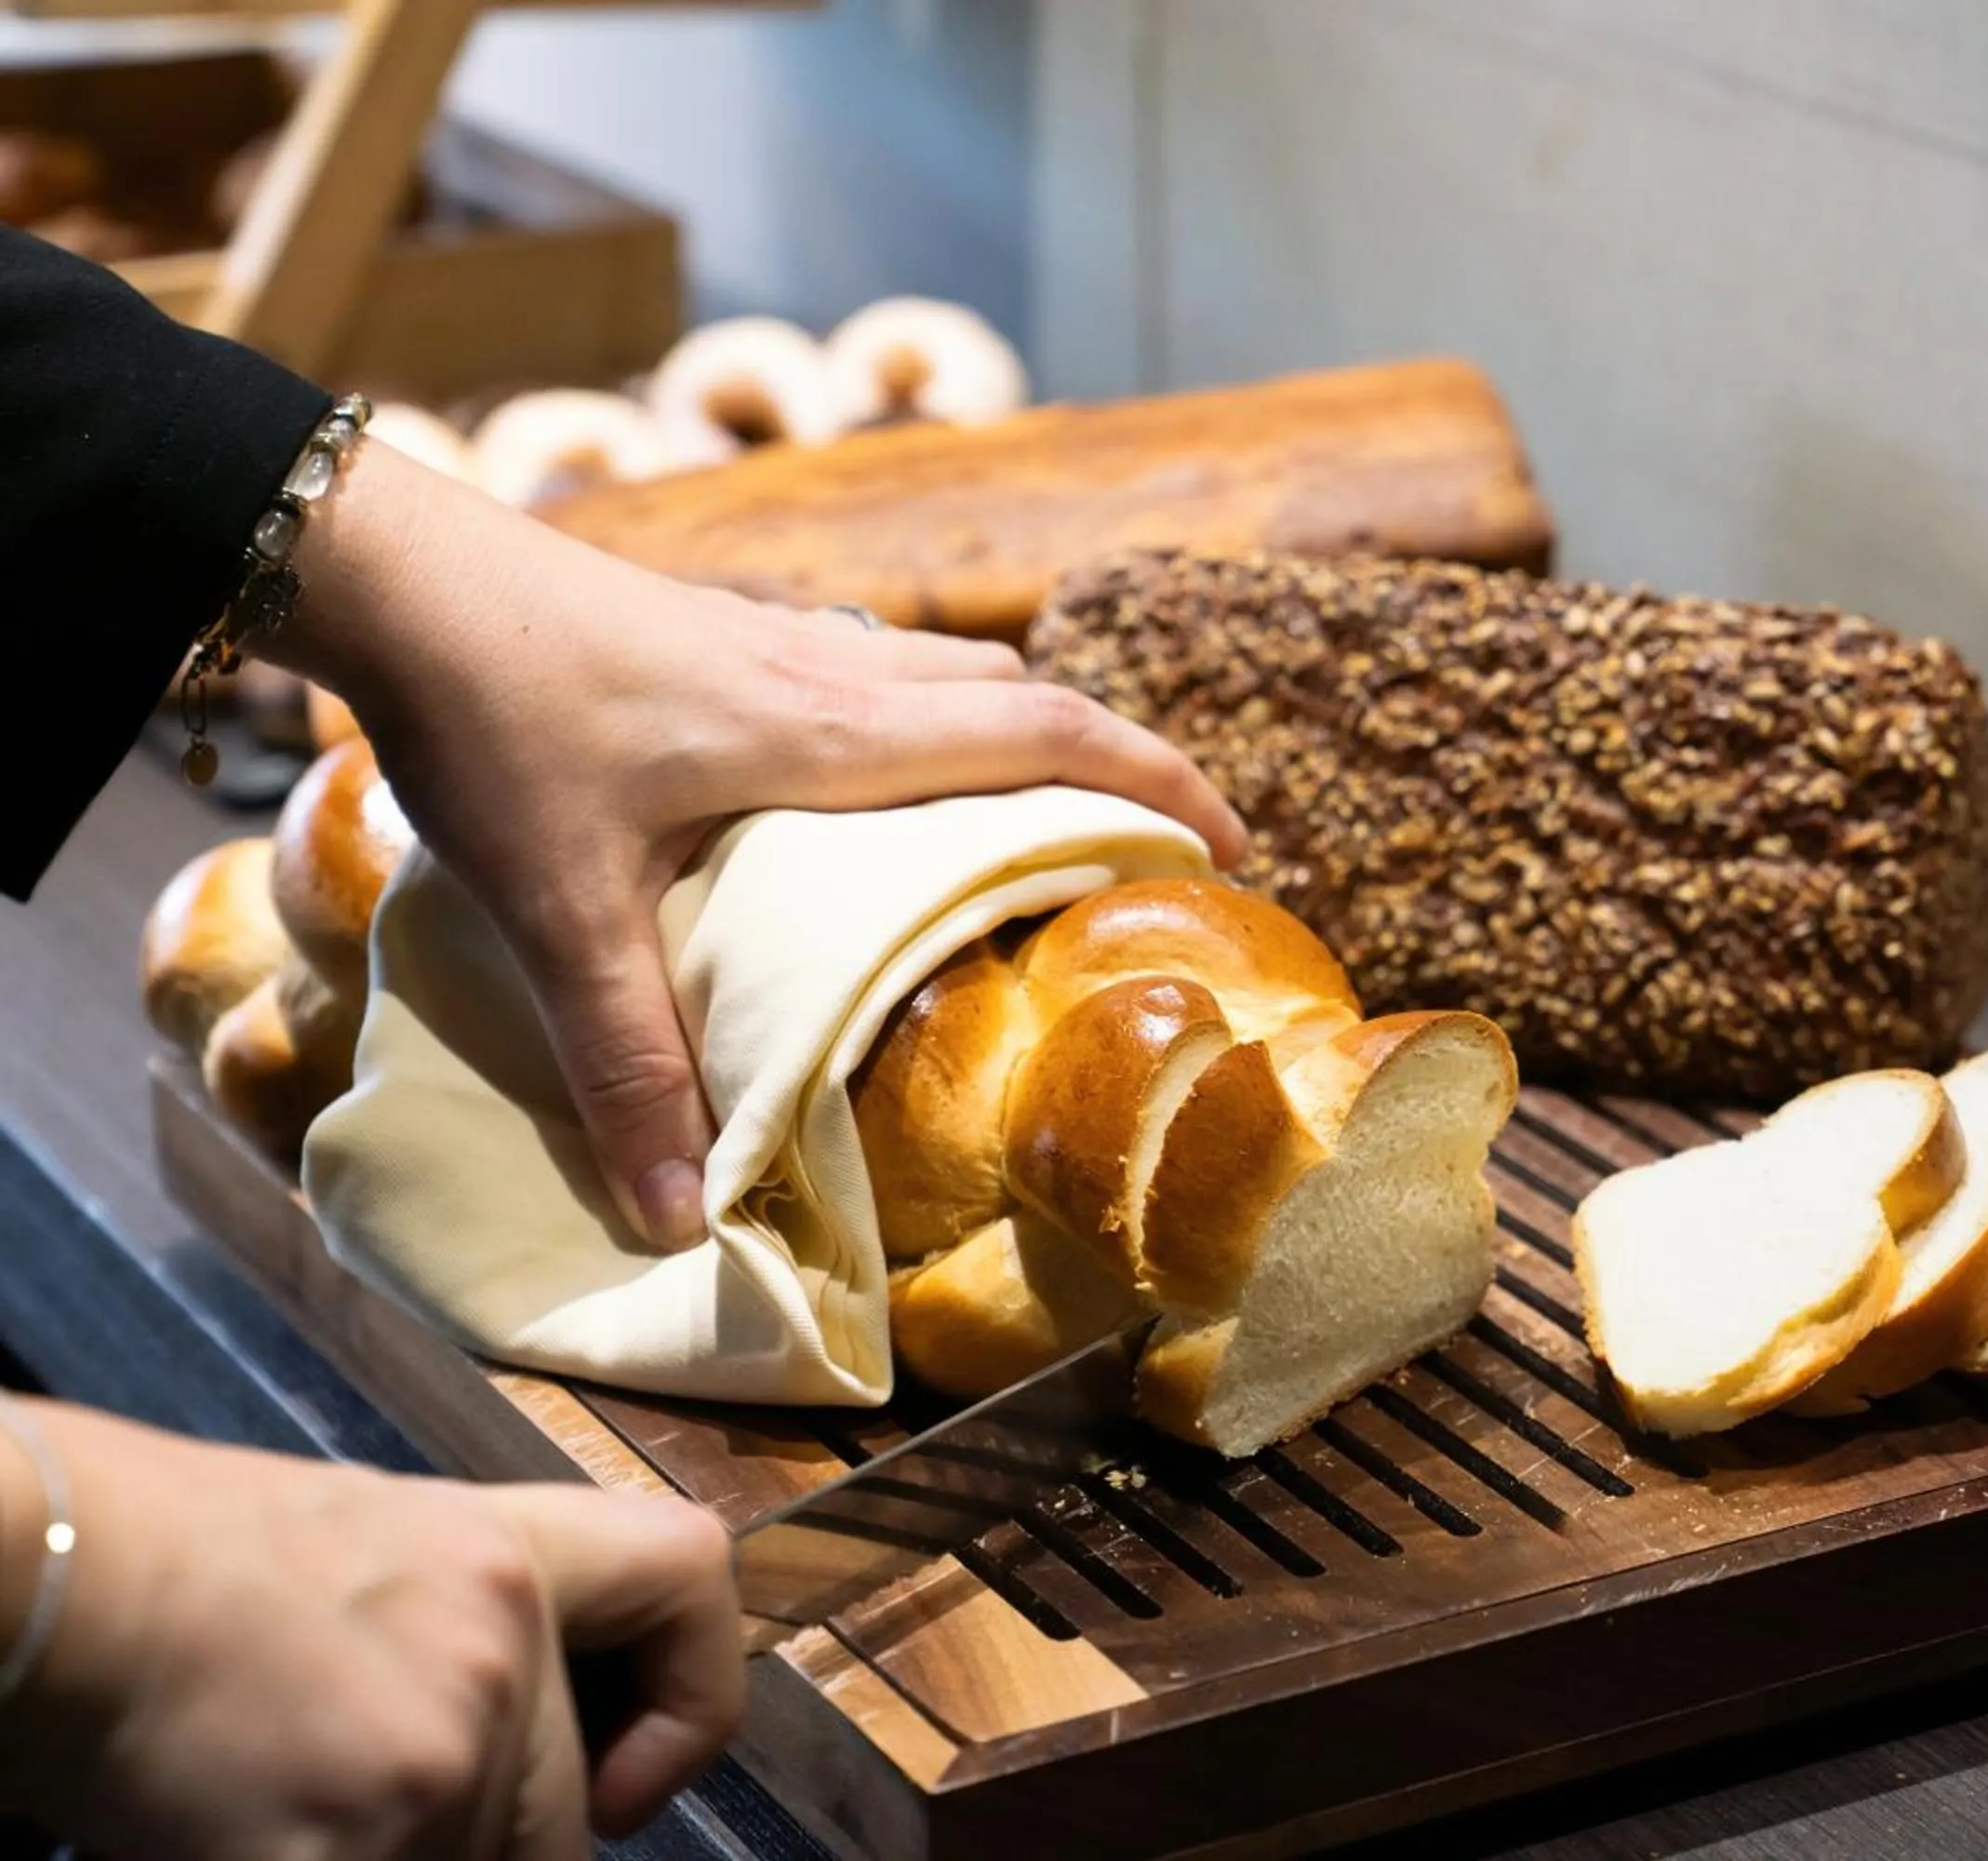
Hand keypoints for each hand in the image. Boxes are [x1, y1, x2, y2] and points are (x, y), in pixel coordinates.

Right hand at [0, 1400, 741, 1858]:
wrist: (58, 1570)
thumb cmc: (173, 1556)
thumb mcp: (369, 1549)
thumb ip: (467, 1636)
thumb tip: (518, 1750)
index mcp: (507, 1553)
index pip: (692, 1583)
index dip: (689, 1704)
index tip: (620, 1780)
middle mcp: (499, 1647)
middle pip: (555, 1823)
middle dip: (473, 1844)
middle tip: (361, 1798)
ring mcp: (436, 1752)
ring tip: (278, 1802)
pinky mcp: (353, 1844)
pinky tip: (235, 1838)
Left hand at [265, 443, 1247, 1246]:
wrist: (400, 572)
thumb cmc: (495, 723)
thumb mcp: (559, 912)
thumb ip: (626, 1063)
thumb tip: (682, 1217)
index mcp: (834, 732)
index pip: (1044, 735)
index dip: (1153, 780)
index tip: (1232, 837)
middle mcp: (834, 671)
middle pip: (1026, 694)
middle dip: (1117, 758)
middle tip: (1165, 839)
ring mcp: (783, 640)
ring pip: (956, 672)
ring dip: (1029, 728)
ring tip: (1050, 811)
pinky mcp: (728, 633)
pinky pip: (884, 668)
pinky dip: (941, 714)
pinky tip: (886, 772)